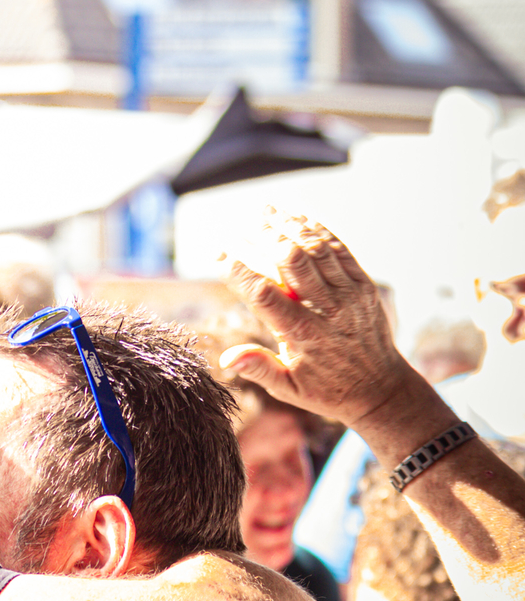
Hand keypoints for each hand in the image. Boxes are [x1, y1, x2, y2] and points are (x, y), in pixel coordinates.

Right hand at [219, 211, 415, 428]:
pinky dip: (318, 230)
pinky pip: (339, 250)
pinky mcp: (363, 286)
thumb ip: (259, 368)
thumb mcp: (289, 389)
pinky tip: (298, 217)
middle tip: (244, 224)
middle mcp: (327, 309)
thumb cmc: (328, 390)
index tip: (219, 253)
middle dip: (265, 237)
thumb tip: (227, 360)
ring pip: (316, 248)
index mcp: (302, 334)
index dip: (238, 270)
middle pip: (292, 260)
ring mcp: (349, 294)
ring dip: (290, 226)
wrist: (381, 388)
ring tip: (266, 210)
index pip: (263, 294)